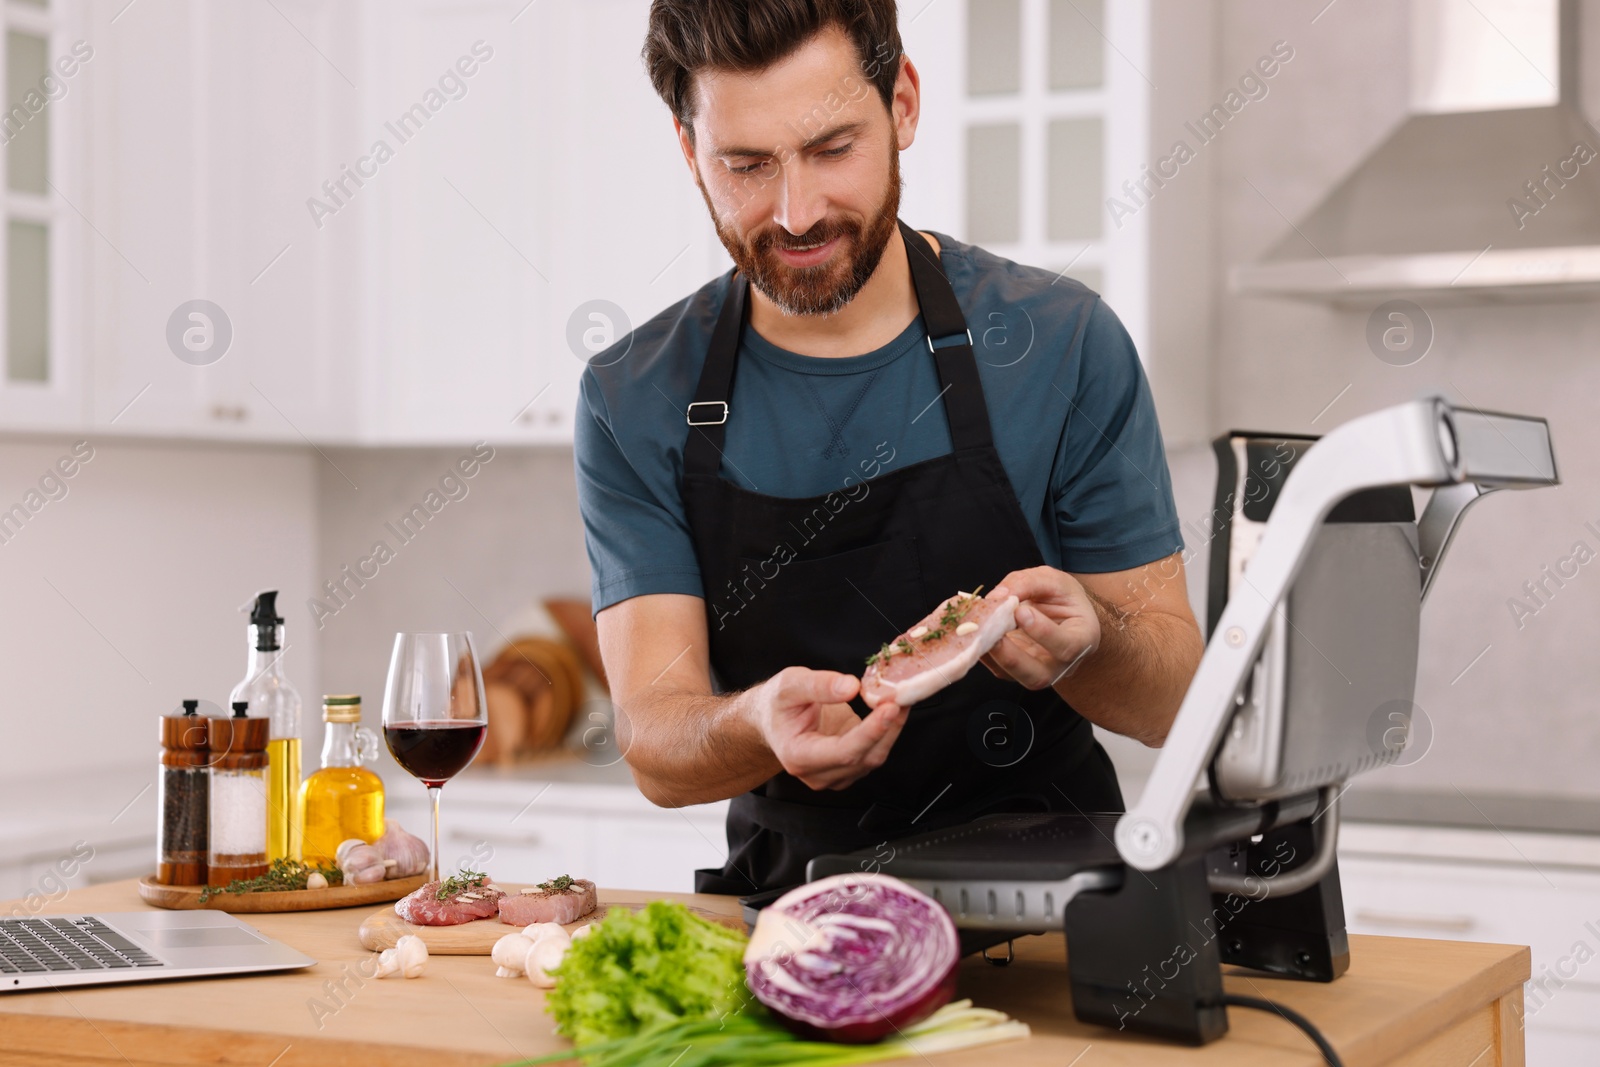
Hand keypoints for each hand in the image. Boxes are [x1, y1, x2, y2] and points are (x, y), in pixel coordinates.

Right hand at [752, 667, 906, 790]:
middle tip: (903, 695)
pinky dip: (887, 730)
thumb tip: (851, 687)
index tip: (890, 708)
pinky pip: (874, 752)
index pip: (843, 751)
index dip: (870, 732)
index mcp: (799, 756)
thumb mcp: (789, 685)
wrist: (773, 719)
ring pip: (874, 757)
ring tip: (901, 697)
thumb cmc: (777, 704)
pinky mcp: (849, 767)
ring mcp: (835, 775)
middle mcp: (818, 773)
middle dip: (888, 727)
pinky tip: (892, 709)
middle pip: (864, 757)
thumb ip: (819, 685)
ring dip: (892, 728)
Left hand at [981, 566, 1100, 690]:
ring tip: (977, 630)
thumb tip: (996, 596)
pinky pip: (996, 668)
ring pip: (1012, 676)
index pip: (1066, 646)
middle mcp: (1060, 664)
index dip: (1043, 632)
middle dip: (1012, 657)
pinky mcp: (1014, 671)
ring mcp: (1036, 672)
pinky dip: (981, 651)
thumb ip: (1028, 583)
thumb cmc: (1062, 598)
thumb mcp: (1052, 580)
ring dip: (992, 656)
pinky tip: (972, 631)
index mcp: (1081, 639)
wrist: (1061, 615)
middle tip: (993, 633)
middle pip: (1038, 676)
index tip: (1021, 612)